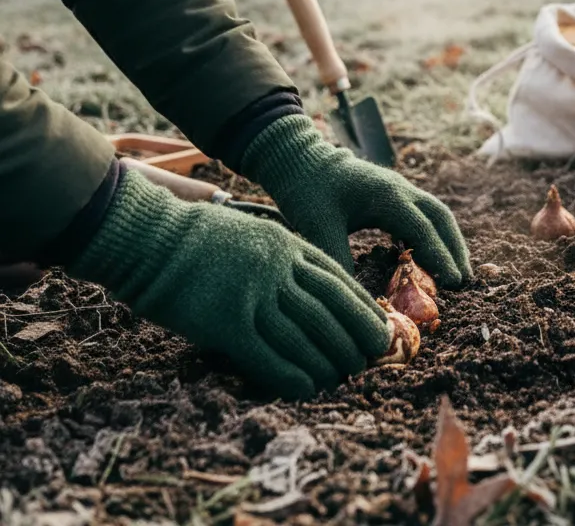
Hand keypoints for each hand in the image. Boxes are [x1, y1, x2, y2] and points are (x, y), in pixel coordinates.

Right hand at [70, 168, 390, 398]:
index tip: (378, 326)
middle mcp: (277, 268)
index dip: (361, 307)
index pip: (337, 279)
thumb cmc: (198, 235)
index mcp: (286, 244)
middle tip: (369, 360)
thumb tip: (307, 286)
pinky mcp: (225, 322)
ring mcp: (252, 295)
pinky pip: (266, 355)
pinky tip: (306, 388)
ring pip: (303, 335)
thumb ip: (282, 255)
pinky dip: (291, 374)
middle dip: (353, 338)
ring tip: (341, 378)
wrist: (151, 236)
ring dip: (327, 361)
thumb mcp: (253, 231)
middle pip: (328, 309)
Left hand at [242, 115, 471, 287]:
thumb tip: (357, 299)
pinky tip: (431, 258)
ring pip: (436, 214)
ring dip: (449, 240)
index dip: (440, 256)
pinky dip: (433, 235)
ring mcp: (398, 189)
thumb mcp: (317, 228)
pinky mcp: (392, 194)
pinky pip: (422, 214)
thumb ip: (338, 260)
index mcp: (385, 196)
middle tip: (465, 281)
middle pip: (441, 217)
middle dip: (456, 248)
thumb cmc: (307, 192)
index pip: (422, 228)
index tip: (453, 283)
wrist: (301, 160)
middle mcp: (399, 189)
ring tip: (458, 272)